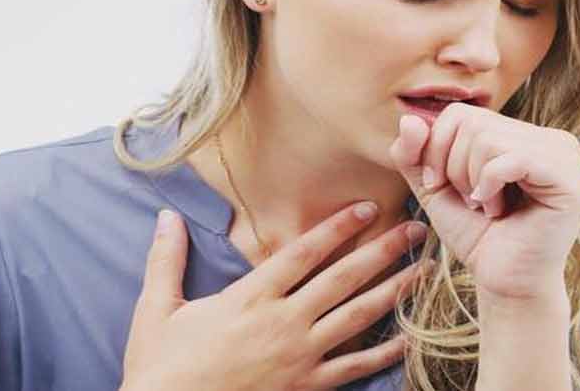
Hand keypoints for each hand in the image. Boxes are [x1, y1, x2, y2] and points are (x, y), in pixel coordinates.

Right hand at [118, 203, 431, 390]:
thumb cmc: (161, 367)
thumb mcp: (157, 309)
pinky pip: (352, 369)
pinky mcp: (305, 388)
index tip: (367, 207)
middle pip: (342, 278)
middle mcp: (282, 322)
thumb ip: (167, 259)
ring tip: (422, 272)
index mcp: (249, 297)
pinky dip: (383, 354)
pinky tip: (407, 339)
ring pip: (356, 317)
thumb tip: (165, 217)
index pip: (304, 252)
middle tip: (414, 230)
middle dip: (382, 251)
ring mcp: (298, 356)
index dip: (338, 227)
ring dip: (393, 291)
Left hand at [387, 103, 579, 299]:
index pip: (461, 113)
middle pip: (473, 123)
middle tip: (471, 201)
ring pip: (488, 139)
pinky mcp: (571, 181)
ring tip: (487, 207)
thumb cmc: (476, 234)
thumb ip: (415, 152)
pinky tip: (497, 209)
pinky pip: (512, 159)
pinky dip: (489, 186)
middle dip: (454, 168)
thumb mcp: (434, 187)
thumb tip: (409, 119)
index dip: (437, 148)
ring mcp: (565, 156)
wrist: (502, 281)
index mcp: (522, 133)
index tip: (442, 185)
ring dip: (473, 182)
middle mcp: (550, 138)